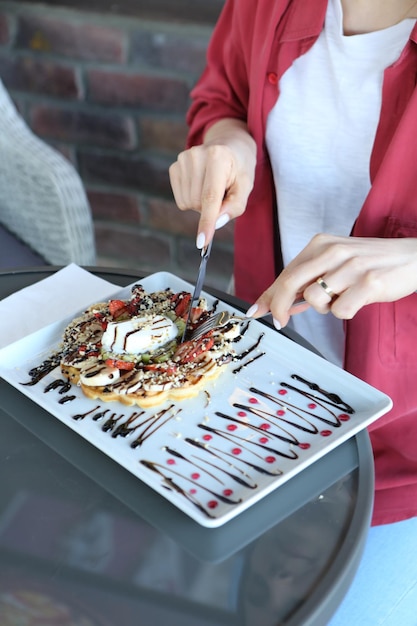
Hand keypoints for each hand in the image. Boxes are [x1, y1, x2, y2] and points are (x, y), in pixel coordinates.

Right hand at [169, 118, 255, 247]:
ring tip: (212, 186)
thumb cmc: (239, 169)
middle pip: (198, 204)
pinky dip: (192, 199)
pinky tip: (200, 184)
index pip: (210, 197)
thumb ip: (235, 206)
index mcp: (218, 157)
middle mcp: (196, 155)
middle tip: (222, 191)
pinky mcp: (174, 167)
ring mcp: (182, 160)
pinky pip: (181, 200)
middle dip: (211, 207)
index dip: (206, 222)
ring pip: (188, 204)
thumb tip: (216, 222)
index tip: (202, 242)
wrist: (229, 145)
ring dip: (201, 203)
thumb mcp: (245, 186)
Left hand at [247, 234, 416, 327]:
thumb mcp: (337, 262)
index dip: (269, 295)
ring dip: (324, 308)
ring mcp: (351, 266)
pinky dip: (345, 312)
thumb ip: (310, 278)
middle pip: (290, 283)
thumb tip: (279, 302)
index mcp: (321, 244)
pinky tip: (358, 301)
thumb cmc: (372, 263)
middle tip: (281, 322)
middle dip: (278, 306)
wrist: (413, 258)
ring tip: (342, 298)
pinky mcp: (368, 283)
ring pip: (314, 300)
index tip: (256, 310)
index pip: (286, 272)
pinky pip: (340, 310)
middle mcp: (333, 251)